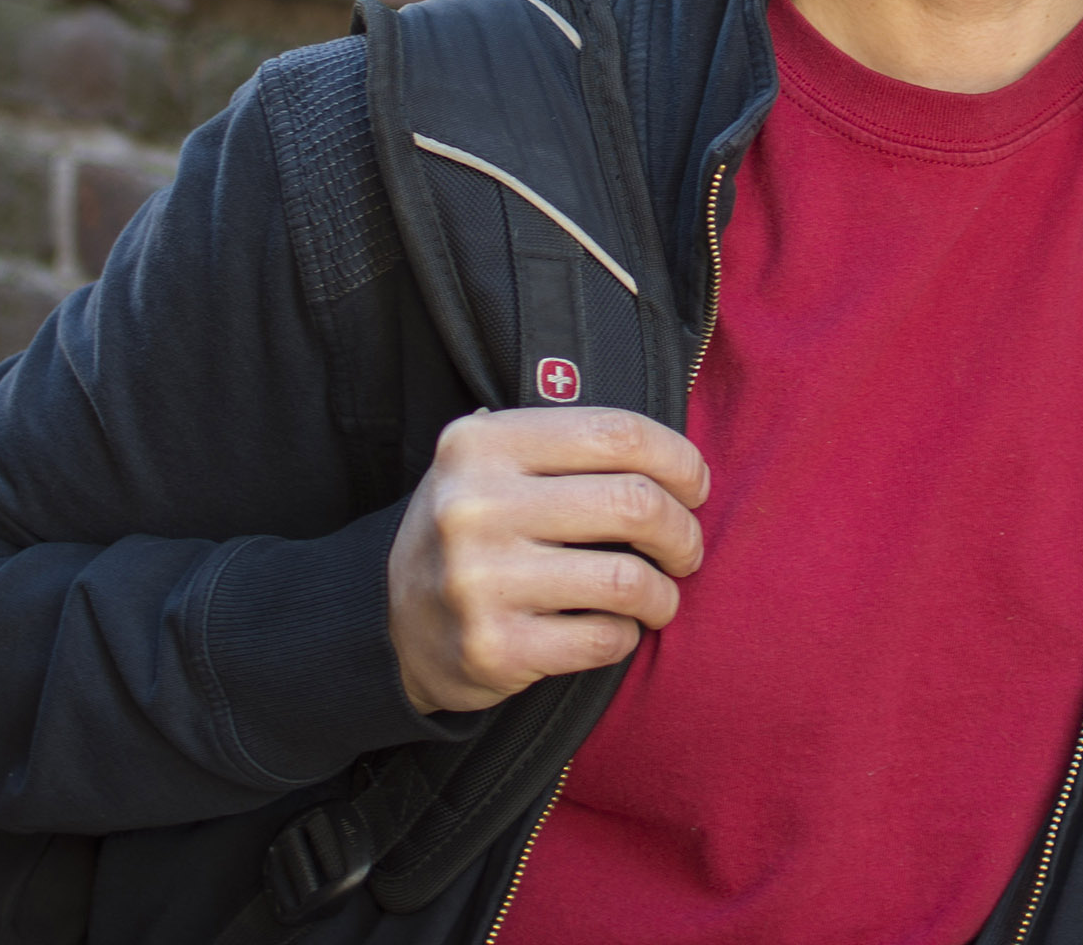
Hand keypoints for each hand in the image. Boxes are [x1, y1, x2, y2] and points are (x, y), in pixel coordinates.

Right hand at [387, 406, 709, 713]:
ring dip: (663, 592)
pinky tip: (615, 629)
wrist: (387, 622)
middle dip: (682, 531)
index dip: (679, 460)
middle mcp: (476, 506)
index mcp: (483, 444)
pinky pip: (602, 639)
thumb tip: (677, 458)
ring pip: (627, 579)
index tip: (695, 487)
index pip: (617, 433)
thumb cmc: (471, 532)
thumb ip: (564, 445)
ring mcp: (480, 580)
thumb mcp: (490, 464)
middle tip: (685, 549)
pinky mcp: (493, 648)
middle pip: (634, 503)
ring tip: (658, 596)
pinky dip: (626, 635)